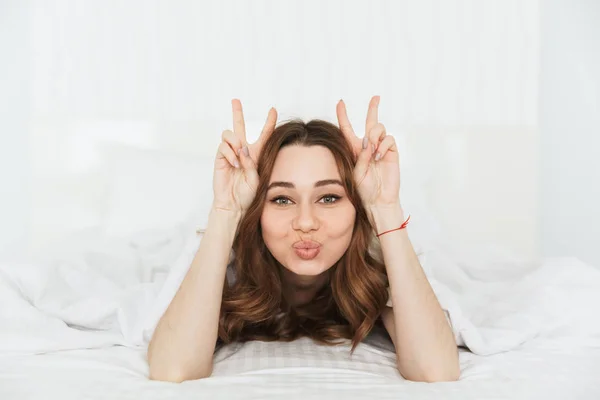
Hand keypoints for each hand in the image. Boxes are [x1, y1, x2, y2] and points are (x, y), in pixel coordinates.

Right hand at [213, 99, 277, 212]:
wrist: (234, 204)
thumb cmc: (248, 194)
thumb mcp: (257, 178)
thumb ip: (252, 163)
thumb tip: (242, 149)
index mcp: (256, 154)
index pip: (263, 135)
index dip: (268, 122)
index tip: (273, 109)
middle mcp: (242, 151)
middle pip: (240, 126)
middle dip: (237, 113)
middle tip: (235, 100)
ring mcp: (230, 153)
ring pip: (229, 134)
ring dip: (235, 142)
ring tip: (239, 156)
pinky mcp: (220, 158)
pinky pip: (223, 146)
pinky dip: (230, 153)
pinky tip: (234, 164)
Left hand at [336, 96, 400, 210]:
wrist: (378, 200)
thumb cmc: (363, 189)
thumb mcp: (355, 171)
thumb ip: (360, 155)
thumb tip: (369, 141)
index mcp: (355, 149)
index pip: (348, 129)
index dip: (343, 115)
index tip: (340, 102)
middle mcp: (368, 146)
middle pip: (370, 121)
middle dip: (373, 108)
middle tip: (376, 97)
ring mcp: (381, 148)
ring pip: (379, 128)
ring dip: (373, 135)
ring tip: (372, 150)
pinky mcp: (392, 152)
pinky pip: (388, 139)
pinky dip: (383, 145)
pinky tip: (379, 156)